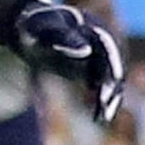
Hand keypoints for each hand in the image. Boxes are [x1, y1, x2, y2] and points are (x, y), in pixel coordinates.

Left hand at [0, 0, 127, 120]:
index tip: (111, 79)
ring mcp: (99, 56)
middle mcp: (101, 41)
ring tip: (102, 118)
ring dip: (110, 97)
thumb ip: (63, 38)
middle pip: (113, 65)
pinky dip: (102, 101)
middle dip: (111, 85)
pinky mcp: (93, 70)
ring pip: (111, 79)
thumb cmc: (34, 26)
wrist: (30, 28)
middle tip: (104, 104)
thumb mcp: (43, 29)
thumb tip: (86, 51)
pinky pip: (103, 86)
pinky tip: (98, 118)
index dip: (110, 63)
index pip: (107, 46)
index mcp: (92, 27)